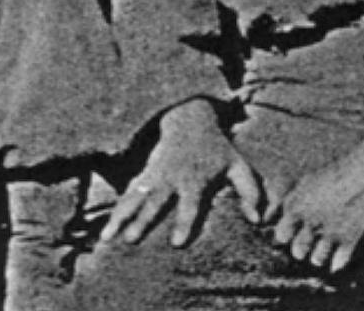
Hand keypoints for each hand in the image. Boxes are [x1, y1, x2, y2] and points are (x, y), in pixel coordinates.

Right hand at [102, 101, 266, 248]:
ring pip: (135, 200)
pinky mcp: (144, 177)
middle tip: (131, 240)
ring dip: (121, 218)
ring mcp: (154, 177)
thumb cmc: (218, 150)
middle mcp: (171, 180)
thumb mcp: (239, 165)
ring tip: (107, 238)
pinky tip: (105, 230)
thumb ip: (250, 191)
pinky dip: (116, 212)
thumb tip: (258, 219)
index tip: (176, 243)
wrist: (189, 120)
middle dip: (143, 221)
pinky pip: (127, 196)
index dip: (183, 223)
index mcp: (195, 180)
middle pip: (155, 203)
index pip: (189, 205)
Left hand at [268, 129, 363, 275]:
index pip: (281, 235)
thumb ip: (288, 199)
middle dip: (302, 249)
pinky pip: (338, 263)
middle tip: (309, 243)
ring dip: (320, 256)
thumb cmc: (336, 172)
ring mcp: (331, 231)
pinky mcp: (351, 238)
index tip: (294, 232)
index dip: (287, 235)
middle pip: (297, 251)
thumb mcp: (306, 182)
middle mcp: (310, 220)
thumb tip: (271, 216)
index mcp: (295, 205)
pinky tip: (339, 256)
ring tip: (324, 249)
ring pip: (317, 259)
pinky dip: (337, 262)